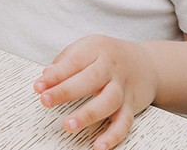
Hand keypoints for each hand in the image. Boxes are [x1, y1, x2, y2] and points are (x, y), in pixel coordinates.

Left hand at [33, 35, 158, 149]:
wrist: (147, 64)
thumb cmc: (110, 56)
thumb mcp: (88, 47)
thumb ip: (66, 61)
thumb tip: (46, 77)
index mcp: (97, 49)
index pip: (74, 61)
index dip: (55, 75)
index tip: (39, 86)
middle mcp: (111, 68)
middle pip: (91, 79)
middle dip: (66, 91)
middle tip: (46, 101)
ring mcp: (122, 87)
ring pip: (108, 101)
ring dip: (88, 114)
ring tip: (69, 125)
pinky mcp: (131, 105)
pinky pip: (124, 122)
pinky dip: (113, 135)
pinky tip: (99, 145)